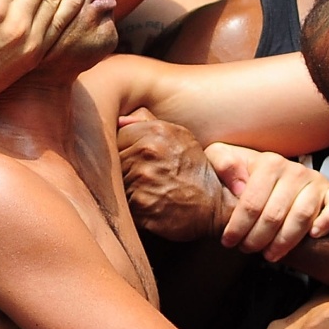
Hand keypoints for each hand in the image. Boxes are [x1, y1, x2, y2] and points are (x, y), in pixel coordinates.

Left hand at [119, 110, 227, 242]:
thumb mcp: (179, 137)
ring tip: (146, 193)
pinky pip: (120, 205)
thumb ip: (147, 123)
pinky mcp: (142, 205)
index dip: (122, 151)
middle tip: (143, 181)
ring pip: (114, 183)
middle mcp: (148, 151)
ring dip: (124, 191)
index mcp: (156, 131)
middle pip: (113, 161)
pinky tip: (147, 207)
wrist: (216, 206)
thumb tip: (118, 119)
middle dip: (122, 172)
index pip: (116, 137)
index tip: (134, 161)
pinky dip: (130, 208)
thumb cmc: (193, 171)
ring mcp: (144, 178)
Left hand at [206, 142, 328, 260]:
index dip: (238, 226)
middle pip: (275, 215)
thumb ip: (222, 162)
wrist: (272, 174)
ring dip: (285, 241)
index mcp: (270, 163)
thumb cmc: (243, 172)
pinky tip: (313, 236)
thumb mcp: (223, 158)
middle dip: (257, 238)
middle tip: (246, 250)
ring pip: (303, 217)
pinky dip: (328, 221)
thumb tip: (238, 186)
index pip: (252, 203)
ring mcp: (316, 182)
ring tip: (269, 255)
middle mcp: (295, 171)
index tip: (228, 241)